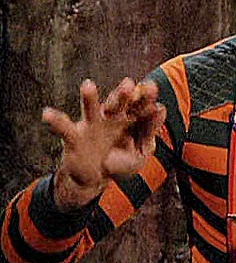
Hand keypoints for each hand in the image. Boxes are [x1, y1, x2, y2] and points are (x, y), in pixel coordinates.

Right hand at [44, 78, 165, 210]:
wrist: (95, 178)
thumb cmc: (120, 162)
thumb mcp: (140, 152)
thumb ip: (149, 133)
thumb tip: (162, 109)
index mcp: (128, 119)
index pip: (138, 106)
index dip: (145, 98)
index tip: (152, 89)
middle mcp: (110, 117)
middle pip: (117, 102)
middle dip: (122, 94)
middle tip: (129, 84)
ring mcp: (91, 125)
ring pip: (90, 108)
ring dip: (88, 97)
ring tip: (87, 85)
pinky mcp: (74, 137)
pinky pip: (63, 128)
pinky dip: (54, 120)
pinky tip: (46, 113)